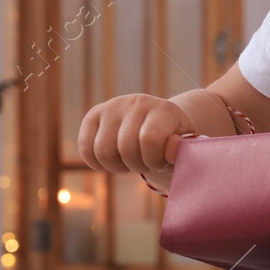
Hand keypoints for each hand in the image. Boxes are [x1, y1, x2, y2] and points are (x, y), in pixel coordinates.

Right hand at [77, 94, 196, 178]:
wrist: (158, 123)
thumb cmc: (172, 142)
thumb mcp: (183, 148)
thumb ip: (180, 151)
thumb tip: (172, 149)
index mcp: (163, 110)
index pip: (149, 140)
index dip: (154, 161)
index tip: (161, 162)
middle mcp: (137, 103)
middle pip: (125, 148)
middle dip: (136, 166)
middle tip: (145, 163)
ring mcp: (113, 106)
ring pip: (103, 151)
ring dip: (117, 167)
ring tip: (129, 162)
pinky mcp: (94, 114)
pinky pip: (85, 148)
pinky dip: (96, 163)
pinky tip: (112, 161)